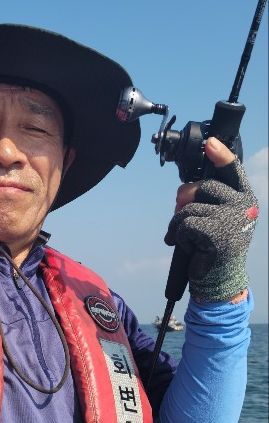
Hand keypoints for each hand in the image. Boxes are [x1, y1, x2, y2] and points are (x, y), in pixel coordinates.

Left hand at [164, 138, 258, 301]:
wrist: (219, 279)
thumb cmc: (213, 247)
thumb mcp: (215, 219)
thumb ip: (206, 201)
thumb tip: (182, 192)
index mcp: (244, 198)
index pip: (233, 171)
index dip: (221, 155)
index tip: (211, 143)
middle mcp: (243, 205)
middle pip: (203, 186)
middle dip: (184, 200)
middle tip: (180, 215)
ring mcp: (231, 218)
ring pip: (189, 207)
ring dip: (178, 224)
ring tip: (186, 238)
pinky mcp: (216, 232)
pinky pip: (184, 224)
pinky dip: (179, 236)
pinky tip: (189, 247)